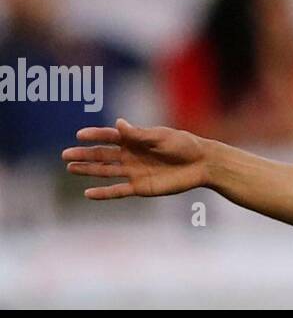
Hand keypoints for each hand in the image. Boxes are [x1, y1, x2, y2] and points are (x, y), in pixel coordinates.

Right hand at [62, 118, 208, 199]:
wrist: (202, 164)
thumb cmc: (184, 145)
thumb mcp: (162, 137)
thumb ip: (139, 134)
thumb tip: (118, 123)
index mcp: (137, 139)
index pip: (111, 136)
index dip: (95, 135)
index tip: (79, 134)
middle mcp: (132, 155)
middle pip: (103, 155)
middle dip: (84, 154)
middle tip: (65, 154)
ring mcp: (134, 172)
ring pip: (106, 172)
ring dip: (88, 170)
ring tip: (70, 168)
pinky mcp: (140, 187)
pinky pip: (118, 191)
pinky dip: (103, 193)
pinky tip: (88, 193)